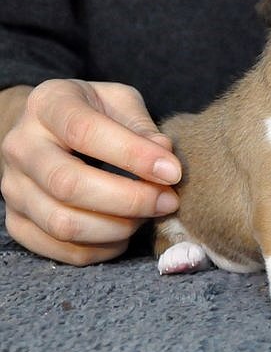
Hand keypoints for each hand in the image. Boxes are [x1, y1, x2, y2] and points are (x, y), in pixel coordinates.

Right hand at [1, 79, 181, 265]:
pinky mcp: (17, 222)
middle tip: (168, 201)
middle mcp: (22, 146)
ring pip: (63, 224)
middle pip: (68, 185)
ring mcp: (13, 188)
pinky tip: (125, 233)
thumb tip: (164, 154)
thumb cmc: (94, 113)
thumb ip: (141, 126)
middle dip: (130, 200)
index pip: (85, 132)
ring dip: (118, 227)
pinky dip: (102, 249)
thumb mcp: (119, 102)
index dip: (133, 155)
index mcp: (48, 104)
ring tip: (148, 215)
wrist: (48, 130)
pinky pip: (61, 249)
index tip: (173, 172)